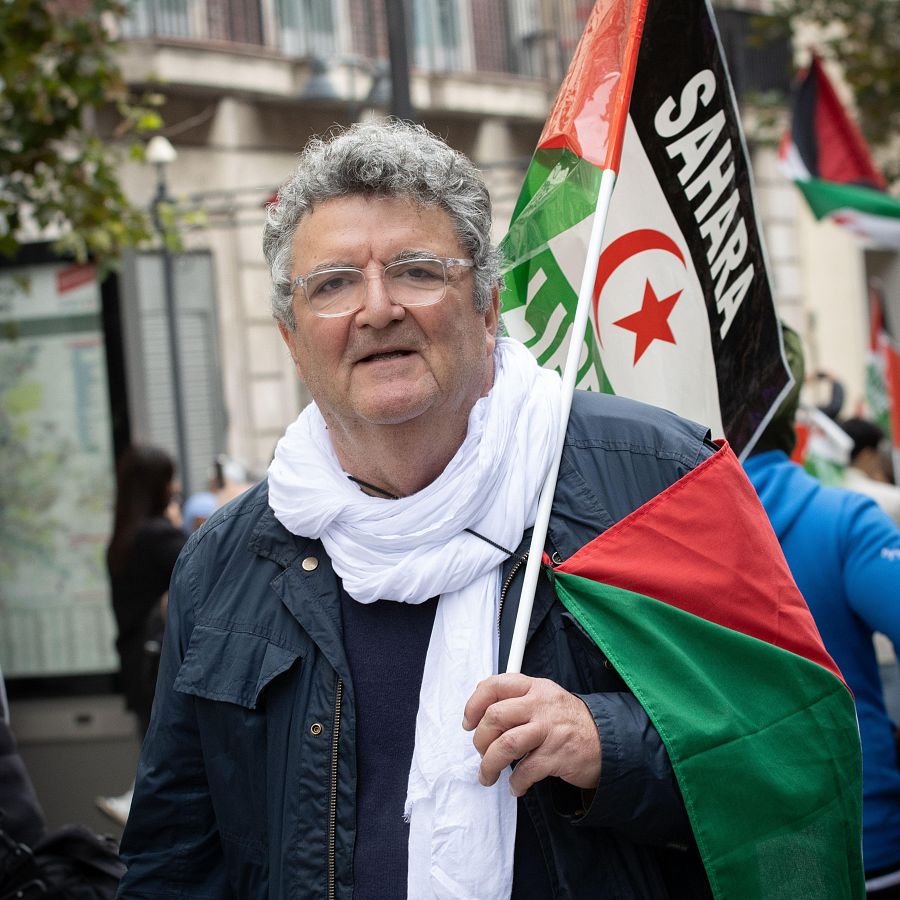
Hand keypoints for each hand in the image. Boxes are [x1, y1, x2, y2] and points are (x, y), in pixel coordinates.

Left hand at [462, 673, 600, 797]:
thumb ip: (518, 699)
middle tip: (482, 753)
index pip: (494, 686)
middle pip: (495, 717)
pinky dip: (516, 782)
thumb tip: (482, 712)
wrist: (607, 740)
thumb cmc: (569, 721)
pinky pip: (526, 771)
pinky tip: (516, 786)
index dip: (474, 705)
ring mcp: (549, 729)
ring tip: (488, 775)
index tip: (468, 723)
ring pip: (506, 744)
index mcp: (534, 687)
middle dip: (480, 740)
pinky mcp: (558, 754)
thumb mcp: (545, 698)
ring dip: (489, 765)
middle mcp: (540, 704)